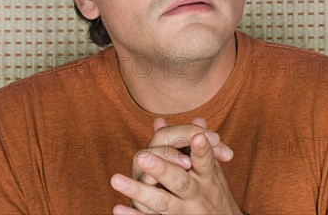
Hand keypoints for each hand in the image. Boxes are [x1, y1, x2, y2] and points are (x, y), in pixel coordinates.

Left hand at [111, 118, 239, 214]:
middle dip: (162, 169)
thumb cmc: (211, 191)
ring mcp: (183, 211)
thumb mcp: (209, 169)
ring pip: (161, 202)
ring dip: (139, 191)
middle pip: (180, 181)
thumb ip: (183, 143)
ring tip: (116, 180)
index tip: (198, 137)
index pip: (205, 161)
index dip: (202, 150)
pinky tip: (117, 207)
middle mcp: (196, 194)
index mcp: (207, 177)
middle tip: (143, 157)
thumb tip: (161, 120)